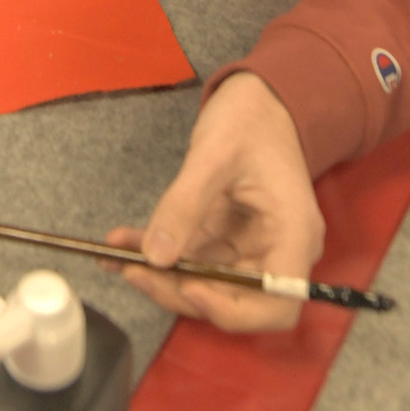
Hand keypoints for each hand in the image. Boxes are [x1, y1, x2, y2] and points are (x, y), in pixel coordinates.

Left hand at [109, 71, 322, 332]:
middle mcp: (275, 251)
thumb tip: (156, 256)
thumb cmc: (250, 120)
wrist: (259, 101)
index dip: (231, 309)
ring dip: (159, 275)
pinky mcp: (225, 238)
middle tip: (134, 270)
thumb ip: (185, 205)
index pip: (276, 305)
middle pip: (233, 300)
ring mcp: (249, 247)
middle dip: (179, 292)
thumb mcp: (214, 156)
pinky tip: (122, 242)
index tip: (187, 287)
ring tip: (116, 255)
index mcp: (293, 235)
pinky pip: (190, 258)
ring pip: (204, 283)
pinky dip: (156, 253)